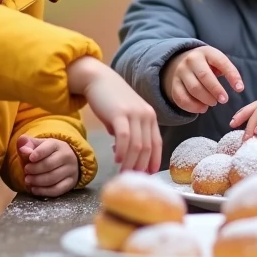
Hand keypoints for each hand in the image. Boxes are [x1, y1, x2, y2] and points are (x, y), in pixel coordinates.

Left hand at [17, 136, 78, 196]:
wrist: (67, 160)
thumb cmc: (48, 152)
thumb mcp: (39, 145)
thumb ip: (28, 144)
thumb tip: (22, 149)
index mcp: (58, 145)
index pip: (49, 147)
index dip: (39, 153)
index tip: (30, 158)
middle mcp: (67, 157)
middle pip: (49, 164)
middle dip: (35, 169)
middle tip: (26, 171)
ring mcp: (71, 170)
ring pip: (53, 178)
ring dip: (37, 181)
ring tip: (27, 180)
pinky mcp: (71, 183)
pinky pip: (57, 190)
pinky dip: (44, 191)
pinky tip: (34, 189)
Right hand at [68, 57, 160, 173]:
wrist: (98, 79)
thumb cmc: (110, 100)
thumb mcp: (124, 118)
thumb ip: (128, 134)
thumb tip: (123, 155)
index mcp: (150, 117)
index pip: (157, 144)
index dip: (154, 161)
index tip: (148, 174)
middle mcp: (146, 115)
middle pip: (148, 148)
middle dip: (141, 166)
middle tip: (132, 177)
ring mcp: (134, 114)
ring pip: (137, 145)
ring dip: (131, 162)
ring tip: (123, 172)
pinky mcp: (120, 113)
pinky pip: (125, 137)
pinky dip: (122, 151)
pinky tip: (117, 159)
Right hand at [162, 46, 243, 113]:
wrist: (178, 61)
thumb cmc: (206, 64)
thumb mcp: (216, 61)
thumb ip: (227, 70)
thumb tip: (238, 87)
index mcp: (207, 52)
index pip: (221, 62)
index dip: (232, 76)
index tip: (240, 89)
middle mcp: (192, 60)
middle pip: (205, 76)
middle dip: (216, 90)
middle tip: (224, 100)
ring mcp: (180, 72)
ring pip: (193, 88)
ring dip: (206, 99)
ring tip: (213, 103)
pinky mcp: (173, 84)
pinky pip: (182, 98)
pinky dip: (193, 107)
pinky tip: (202, 108)